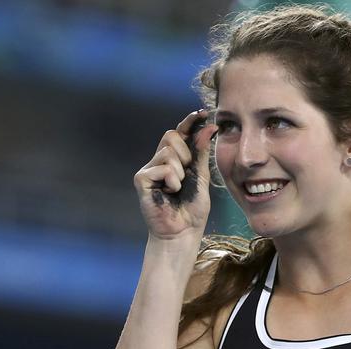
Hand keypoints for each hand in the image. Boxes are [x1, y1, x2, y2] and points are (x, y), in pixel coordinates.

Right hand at [133, 109, 219, 241]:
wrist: (183, 232)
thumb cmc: (192, 209)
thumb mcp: (202, 177)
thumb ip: (202, 152)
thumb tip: (209, 126)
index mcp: (176, 159)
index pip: (180, 132)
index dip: (189, 121)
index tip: (202, 113)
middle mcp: (160, 160)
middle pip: (171, 135)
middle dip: (185, 152)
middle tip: (186, 174)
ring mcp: (149, 169)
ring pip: (168, 152)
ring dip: (180, 172)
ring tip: (177, 189)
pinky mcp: (141, 179)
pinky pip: (162, 168)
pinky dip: (172, 181)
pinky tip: (168, 194)